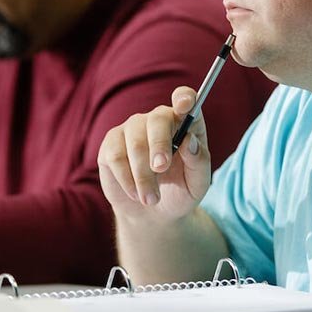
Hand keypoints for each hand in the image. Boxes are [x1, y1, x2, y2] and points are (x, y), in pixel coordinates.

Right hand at [98, 86, 211, 223]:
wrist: (153, 213)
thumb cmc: (180, 191)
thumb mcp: (197, 183)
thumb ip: (199, 161)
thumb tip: (190, 140)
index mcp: (185, 123)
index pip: (184, 98)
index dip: (184, 99)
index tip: (184, 106)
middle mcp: (158, 120)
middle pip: (157, 119)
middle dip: (159, 145)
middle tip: (160, 169)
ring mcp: (133, 128)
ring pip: (135, 142)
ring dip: (143, 175)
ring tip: (151, 199)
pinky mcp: (112, 143)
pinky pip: (115, 156)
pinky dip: (127, 179)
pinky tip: (135, 193)